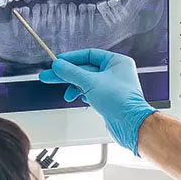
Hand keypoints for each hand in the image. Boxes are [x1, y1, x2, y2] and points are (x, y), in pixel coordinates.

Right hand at [37, 48, 155, 154]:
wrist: (130, 125)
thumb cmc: (121, 101)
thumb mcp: (90, 82)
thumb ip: (72, 72)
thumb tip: (59, 65)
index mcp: (117, 62)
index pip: (90, 54)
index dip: (72, 58)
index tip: (58, 62)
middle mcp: (116, 72)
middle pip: (86, 69)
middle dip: (67, 74)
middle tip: (50, 75)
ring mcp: (112, 86)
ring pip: (87, 82)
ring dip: (75, 87)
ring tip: (66, 95)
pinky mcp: (109, 99)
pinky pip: (91, 92)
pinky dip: (83, 95)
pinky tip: (80, 99)